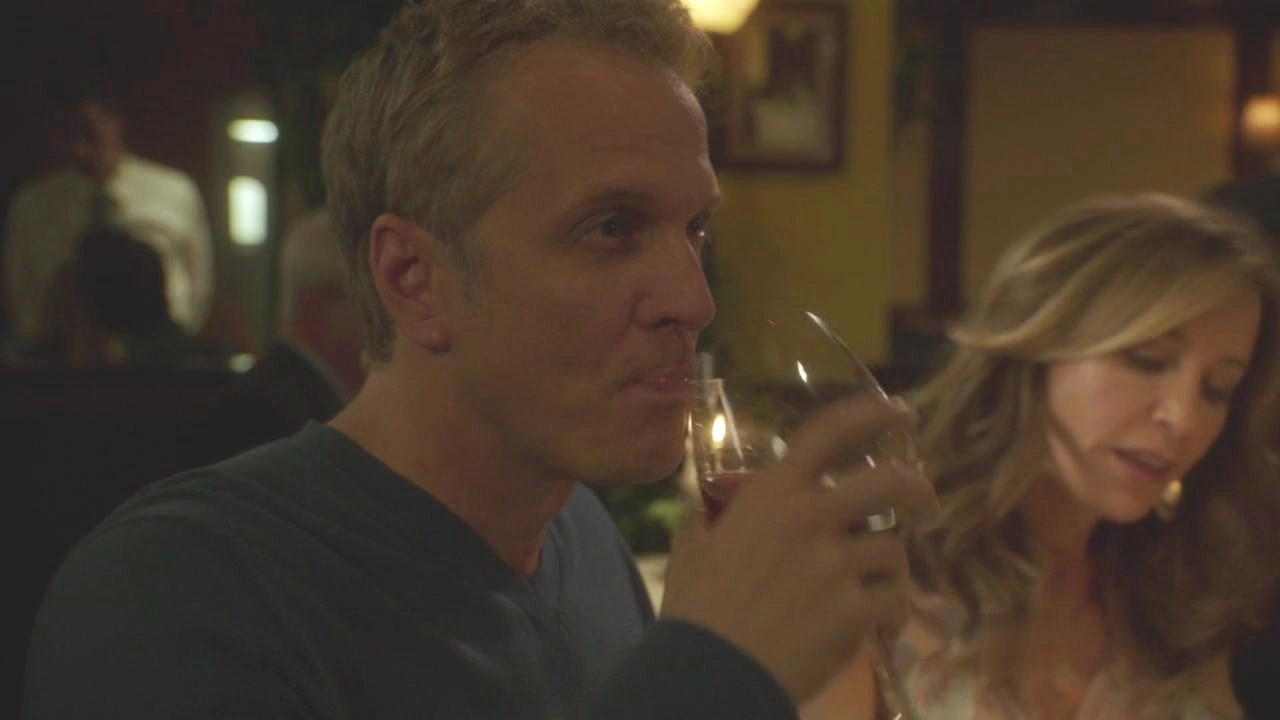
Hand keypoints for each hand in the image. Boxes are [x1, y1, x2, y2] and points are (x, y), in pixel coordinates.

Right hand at [660, 396, 938, 705]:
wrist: (712, 669)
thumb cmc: (697, 606)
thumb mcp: (692, 545)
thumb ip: (709, 517)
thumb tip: (705, 508)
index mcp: (773, 492)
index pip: (833, 432)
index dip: (875, 414)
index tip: (902, 412)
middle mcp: (812, 517)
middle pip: (890, 482)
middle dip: (918, 490)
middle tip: (925, 505)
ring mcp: (838, 564)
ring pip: (893, 550)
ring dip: (888, 569)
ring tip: (876, 588)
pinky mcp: (856, 609)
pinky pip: (894, 601)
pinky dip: (889, 613)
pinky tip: (875, 625)